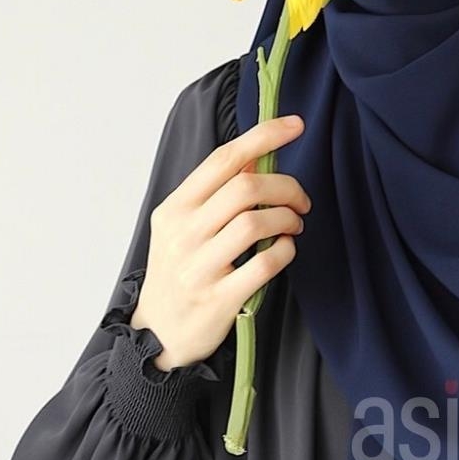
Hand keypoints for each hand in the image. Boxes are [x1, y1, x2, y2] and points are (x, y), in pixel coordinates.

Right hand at [130, 114, 310, 370]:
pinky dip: (285, 250)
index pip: (223, 159)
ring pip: (256, 223)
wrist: (158, 334)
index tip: (296, 125)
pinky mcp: (219, 298)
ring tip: (294, 225)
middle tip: (301, 200)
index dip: (264, 136)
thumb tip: (256, 157)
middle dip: (286, 187)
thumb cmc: (178, 273)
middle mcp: (183, 233)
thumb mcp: (182, 227)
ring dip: (288, 218)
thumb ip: (215, 194)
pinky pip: (264, 264)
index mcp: (175, 209)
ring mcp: (199, 267)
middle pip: (245, 187)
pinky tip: (286, 249)